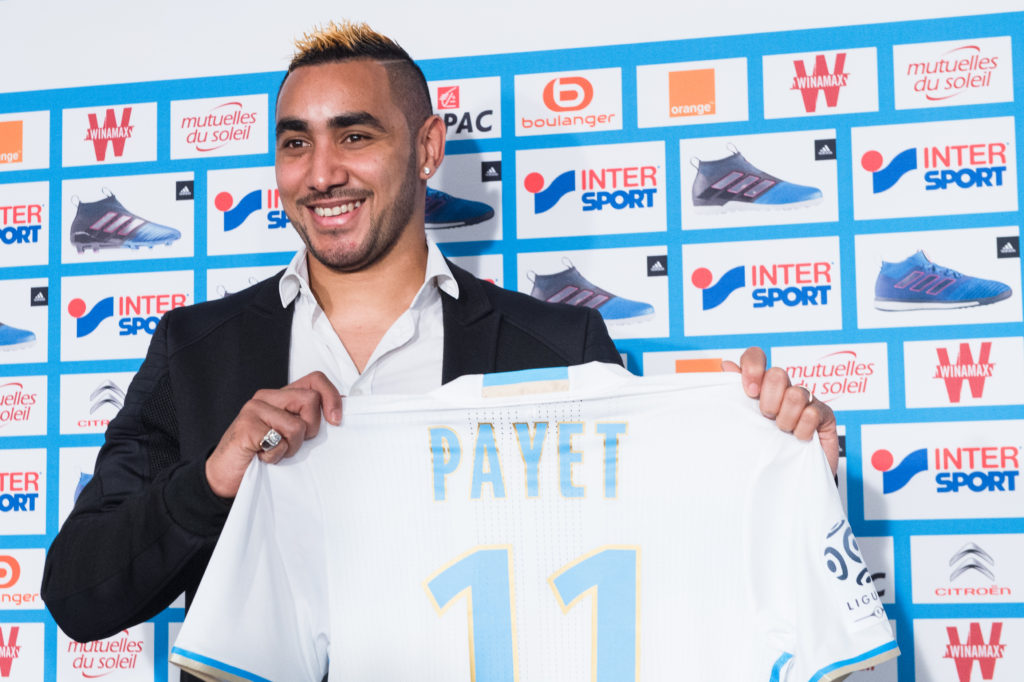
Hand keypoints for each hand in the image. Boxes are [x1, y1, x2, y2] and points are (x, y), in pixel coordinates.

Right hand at [205, 371, 342, 497]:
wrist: (225, 476)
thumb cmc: (262, 455)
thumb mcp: (291, 435)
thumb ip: (309, 420)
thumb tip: (339, 415)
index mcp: (282, 396)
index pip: (316, 380)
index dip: (332, 397)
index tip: (336, 420)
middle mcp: (267, 397)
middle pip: (311, 400)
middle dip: (310, 429)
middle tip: (291, 443)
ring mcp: (254, 409)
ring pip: (297, 425)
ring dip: (291, 447)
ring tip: (273, 451)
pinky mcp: (246, 426)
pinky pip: (278, 443)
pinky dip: (275, 457)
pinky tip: (261, 457)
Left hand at [723, 347, 838, 475]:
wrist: (785, 480)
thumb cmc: (763, 449)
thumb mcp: (745, 422)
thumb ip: (736, 393)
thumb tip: (726, 365)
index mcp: (760, 386)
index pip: (755, 357)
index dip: (753, 367)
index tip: (750, 391)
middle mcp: (782, 389)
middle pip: (777, 374)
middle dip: (769, 399)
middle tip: (767, 417)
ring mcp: (805, 400)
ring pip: (796, 394)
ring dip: (786, 418)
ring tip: (783, 432)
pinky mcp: (824, 415)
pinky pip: (813, 412)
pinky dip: (803, 429)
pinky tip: (799, 439)